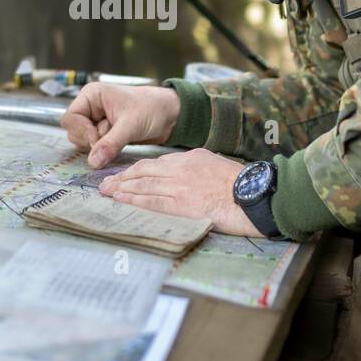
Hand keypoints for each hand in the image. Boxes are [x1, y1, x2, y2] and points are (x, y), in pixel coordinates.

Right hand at [60, 82, 180, 167]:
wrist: (170, 116)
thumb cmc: (152, 109)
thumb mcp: (130, 125)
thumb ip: (110, 143)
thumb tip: (93, 161)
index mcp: (92, 95)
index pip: (71, 117)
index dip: (82, 131)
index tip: (97, 139)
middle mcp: (90, 107)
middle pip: (74, 131)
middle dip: (91, 139)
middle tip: (112, 137)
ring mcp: (96, 120)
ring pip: (82, 141)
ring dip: (99, 145)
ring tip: (119, 136)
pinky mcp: (103, 133)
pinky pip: (94, 146)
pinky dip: (104, 149)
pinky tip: (120, 141)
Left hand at [98, 148, 259, 235]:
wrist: (254, 195)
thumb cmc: (244, 185)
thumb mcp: (219, 166)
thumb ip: (201, 168)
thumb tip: (192, 175)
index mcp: (191, 157)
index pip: (157, 163)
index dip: (138, 170)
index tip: (126, 175)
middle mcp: (181, 168)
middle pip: (144, 171)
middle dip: (123, 178)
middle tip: (106, 183)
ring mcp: (179, 186)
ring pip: (142, 185)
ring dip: (121, 189)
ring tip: (106, 192)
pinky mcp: (180, 203)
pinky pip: (150, 201)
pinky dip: (133, 200)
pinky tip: (120, 201)